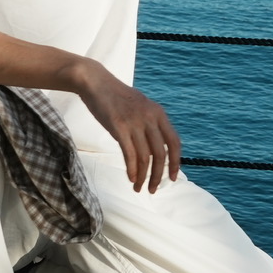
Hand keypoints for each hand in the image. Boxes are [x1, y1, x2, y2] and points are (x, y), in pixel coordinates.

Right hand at [75, 66, 183, 191]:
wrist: (96, 83)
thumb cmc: (117, 97)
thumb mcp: (141, 107)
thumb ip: (150, 124)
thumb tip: (155, 149)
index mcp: (159, 113)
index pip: (174, 142)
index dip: (175, 162)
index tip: (172, 178)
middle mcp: (150, 118)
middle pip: (160, 154)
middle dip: (158, 175)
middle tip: (153, 189)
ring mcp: (135, 122)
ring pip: (145, 158)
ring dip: (143, 176)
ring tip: (139, 187)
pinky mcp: (119, 127)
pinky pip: (129, 154)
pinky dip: (132, 170)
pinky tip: (131, 178)